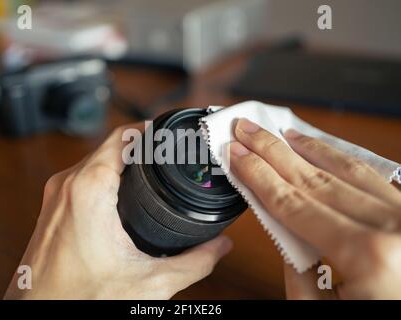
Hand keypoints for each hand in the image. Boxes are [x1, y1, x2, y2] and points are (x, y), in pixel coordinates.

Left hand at [5, 123, 231, 299]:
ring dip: (121, 158)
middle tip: (166, 150)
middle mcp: (67, 183)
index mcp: (89, 189)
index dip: (149, 128)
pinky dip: (105, 173)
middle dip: (140, 143)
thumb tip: (220, 246)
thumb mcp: (149, 283)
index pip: (123, 136)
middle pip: (110, 144)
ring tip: (149, 165)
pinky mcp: (52, 205)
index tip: (168, 132)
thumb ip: (194, 262)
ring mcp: (56, 193)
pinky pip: (82, 175)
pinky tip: (122, 188)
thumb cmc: (79, 299)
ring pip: (95, 159)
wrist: (41, 316)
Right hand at [229, 119, 400, 299]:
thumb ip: (298, 270)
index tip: (236, 152)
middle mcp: (394, 225)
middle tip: (247, 129)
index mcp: (366, 254)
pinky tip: (322, 150)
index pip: (292, 201)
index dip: (258, 174)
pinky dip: (341, 159)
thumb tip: (281, 227)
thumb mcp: (323, 313)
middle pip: (314, 177)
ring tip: (280, 134)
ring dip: (307, 148)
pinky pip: (373, 177)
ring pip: (346, 167)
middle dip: (273, 150)